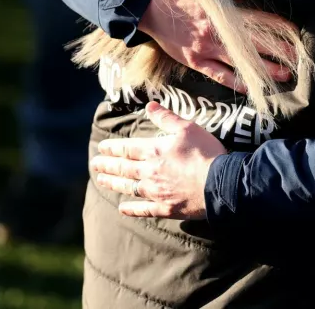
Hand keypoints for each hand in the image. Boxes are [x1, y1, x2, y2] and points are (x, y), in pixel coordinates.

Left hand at [90, 102, 226, 219]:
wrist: (220, 184)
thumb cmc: (206, 153)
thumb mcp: (188, 128)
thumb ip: (166, 117)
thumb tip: (149, 105)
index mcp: (154, 151)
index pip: (127, 148)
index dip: (113, 148)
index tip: (101, 147)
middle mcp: (150, 172)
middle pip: (123, 168)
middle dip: (107, 165)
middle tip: (94, 164)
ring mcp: (156, 192)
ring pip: (129, 187)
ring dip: (114, 183)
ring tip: (101, 181)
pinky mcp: (165, 208)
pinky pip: (143, 210)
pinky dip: (131, 209)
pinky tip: (122, 208)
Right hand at [139, 0, 290, 91]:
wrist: (149, 9)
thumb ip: (228, 2)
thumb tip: (250, 7)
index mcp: (222, 11)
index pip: (258, 20)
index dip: (278, 26)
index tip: (294, 31)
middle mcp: (217, 32)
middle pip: (255, 43)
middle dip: (279, 50)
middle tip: (298, 57)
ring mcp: (206, 49)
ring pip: (241, 62)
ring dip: (264, 68)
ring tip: (284, 74)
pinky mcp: (195, 61)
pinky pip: (219, 74)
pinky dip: (236, 82)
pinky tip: (251, 87)